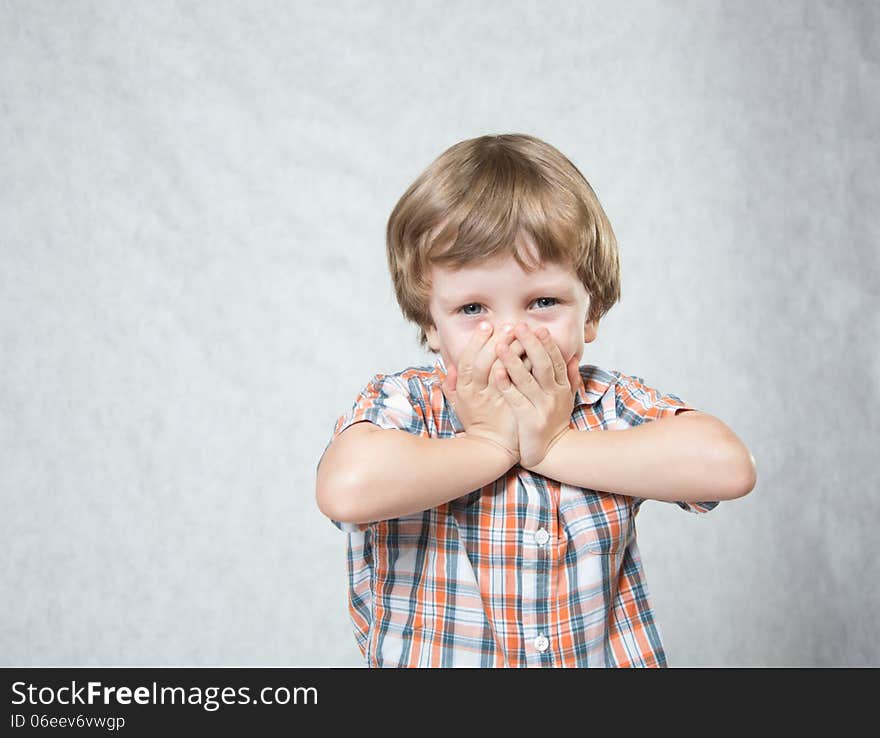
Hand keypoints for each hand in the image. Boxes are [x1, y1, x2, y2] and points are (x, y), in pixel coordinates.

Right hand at [441, 321, 519, 464]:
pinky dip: (526, 368)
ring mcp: (497, 401)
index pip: (468, 361)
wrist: (494, 449)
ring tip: (522, 334)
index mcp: (465, 391)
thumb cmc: (477, 423)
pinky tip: (534, 354)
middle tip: (508, 325)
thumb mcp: (459, 405)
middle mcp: (479, 394)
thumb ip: (451, 386)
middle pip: (484, 362)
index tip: (486, 325)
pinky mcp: (514, 407)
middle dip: (496, 341)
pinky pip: (520, 384)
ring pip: (503, 371)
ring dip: (513, 351)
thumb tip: (448, 367)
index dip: (476, 342)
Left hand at [491, 323, 580, 469]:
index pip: (555, 360)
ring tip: (500, 344)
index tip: (537, 328)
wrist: (553, 454)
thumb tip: (574, 357)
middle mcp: (555, 395)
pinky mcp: (530, 420)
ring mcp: (544, 408)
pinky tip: (497, 372)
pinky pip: (516, 399)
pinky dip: (507, 385)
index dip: (547, 344)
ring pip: (527, 379)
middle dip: (530, 344)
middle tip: (518, 327)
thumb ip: (571, 378)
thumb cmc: (555, 423)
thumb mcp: (567, 400)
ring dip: (513, 360)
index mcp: (563, 388)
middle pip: (543, 364)